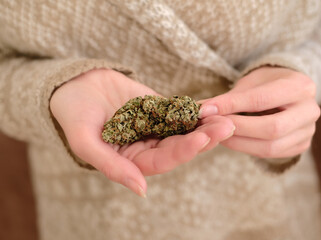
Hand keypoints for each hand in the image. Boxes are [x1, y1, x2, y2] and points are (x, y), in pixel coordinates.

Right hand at [50, 69, 233, 196]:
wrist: (74, 86)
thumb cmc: (74, 116)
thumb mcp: (86, 143)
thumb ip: (112, 167)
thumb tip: (141, 190)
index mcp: (132, 160)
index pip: (163, 160)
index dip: (183, 151)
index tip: (202, 139)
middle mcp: (148, 146)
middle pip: (181, 146)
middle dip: (204, 138)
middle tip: (226, 126)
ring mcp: (155, 126)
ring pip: (185, 130)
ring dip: (206, 124)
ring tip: (225, 117)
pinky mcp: (158, 108)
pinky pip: (179, 110)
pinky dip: (195, 108)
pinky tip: (211, 105)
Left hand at [199, 67, 320, 158]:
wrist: (289, 91)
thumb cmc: (266, 83)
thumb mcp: (250, 83)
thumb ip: (229, 98)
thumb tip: (200, 109)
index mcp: (300, 86)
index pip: (261, 100)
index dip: (231, 106)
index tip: (205, 110)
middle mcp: (310, 110)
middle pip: (272, 128)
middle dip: (236, 129)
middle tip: (210, 126)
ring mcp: (308, 131)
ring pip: (271, 146)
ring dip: (239, 142)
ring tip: (218, 134)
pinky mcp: (301, 145)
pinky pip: (271, 154)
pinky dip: (247, 148)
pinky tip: (231, 140)